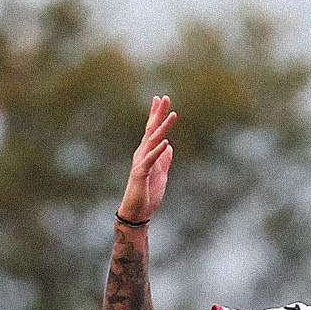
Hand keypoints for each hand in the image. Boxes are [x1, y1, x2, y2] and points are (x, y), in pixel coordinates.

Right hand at [120, 95, 175, 223]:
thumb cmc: (147, 194)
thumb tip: (169, 147)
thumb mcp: (161, 174)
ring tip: (172, 115)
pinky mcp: (141, 174)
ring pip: (153, 141)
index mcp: (147, 153)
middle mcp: (142, 153)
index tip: (160, 99)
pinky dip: (158, 151)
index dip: (156, 114)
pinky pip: (151, 160)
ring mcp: (141, 162)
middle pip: (151, 130)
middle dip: (158, 114)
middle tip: (164, 97)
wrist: (138, 212)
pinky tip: (166, 143)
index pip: (152, 130)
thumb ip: (164, 160)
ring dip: (163, 128)